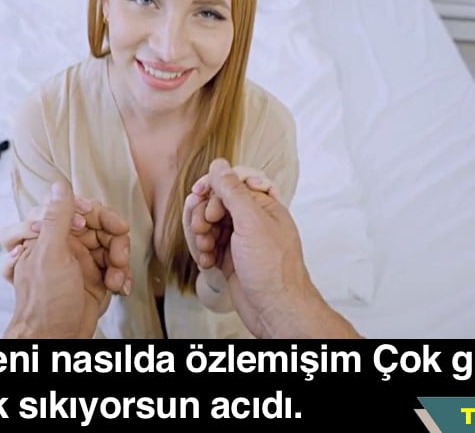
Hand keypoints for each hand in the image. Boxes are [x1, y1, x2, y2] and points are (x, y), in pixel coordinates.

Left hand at [3, 181, 130, 338]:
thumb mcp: (51, 254)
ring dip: (119, 261)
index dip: (99, 215)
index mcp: (49, 235)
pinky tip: (119, 286)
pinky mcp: (93, 278)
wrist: (55, 338)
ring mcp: (80, 262)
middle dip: (114, 241)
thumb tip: (58, 186)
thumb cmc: (45, 302)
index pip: (79, 210)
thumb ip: (56, 218)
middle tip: (118, 257)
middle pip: (100, 227)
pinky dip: (121, 275)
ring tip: (116, 279)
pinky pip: (115, 266)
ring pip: (111, 246)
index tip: (113, 226)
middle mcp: (65, 245)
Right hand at [183, 165, 276, 312]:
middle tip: (203, 228)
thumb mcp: (251, 222)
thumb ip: (233, 191)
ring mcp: (241, 242)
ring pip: (211, 227)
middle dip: (205, 215)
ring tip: (206, 249)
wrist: (275, 309)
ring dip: (202, 236)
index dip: (214, 187)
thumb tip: (219, 165)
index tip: (198, 193)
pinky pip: (210, 247)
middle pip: (218, 204)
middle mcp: (253, 222)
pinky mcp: (232, 261)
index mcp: (264, 206)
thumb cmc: (272, 268)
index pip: (233, 184)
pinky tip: (208, 263)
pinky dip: (205, 253)